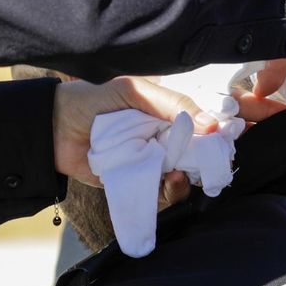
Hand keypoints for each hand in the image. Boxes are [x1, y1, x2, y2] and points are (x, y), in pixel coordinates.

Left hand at [53, 76, 213, 184]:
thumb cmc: (93, 101)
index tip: (232, 140)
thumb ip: (171, 103)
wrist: (52, 129)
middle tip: (212, 166)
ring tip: (179, 176)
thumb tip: (211, 125)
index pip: (203, 122)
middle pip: (198, 153)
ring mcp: (152, 160)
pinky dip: (169, 193)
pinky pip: (161, 193)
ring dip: (188, 179)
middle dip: (208, 161)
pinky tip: (167, 185)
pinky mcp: (138, 182)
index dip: (219, 132)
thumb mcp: (134, 91)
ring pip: (183, 175)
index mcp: (166, 111)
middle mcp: (164, 136)